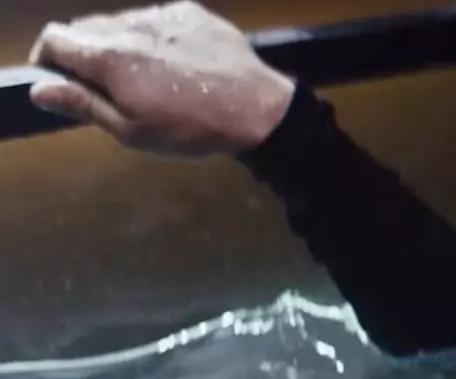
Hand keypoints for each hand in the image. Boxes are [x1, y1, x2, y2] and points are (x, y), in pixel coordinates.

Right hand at [28, 1, 295, 157]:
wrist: (258, 111)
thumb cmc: (193, 130)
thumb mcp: (132, 131)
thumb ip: (83, 104)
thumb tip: (39, 89)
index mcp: (110, 56)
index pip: (55, 38)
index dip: (49, 59)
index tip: (58, 78)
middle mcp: (132, 26)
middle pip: (85, 27)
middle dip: (85, 53)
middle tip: (107, 86)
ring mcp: (163, 14)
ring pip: (121, 21)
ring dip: (120, 43)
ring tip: (147, 78)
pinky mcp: (190, 12)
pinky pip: (156, 18)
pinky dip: (153, 36)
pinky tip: (174, 64)